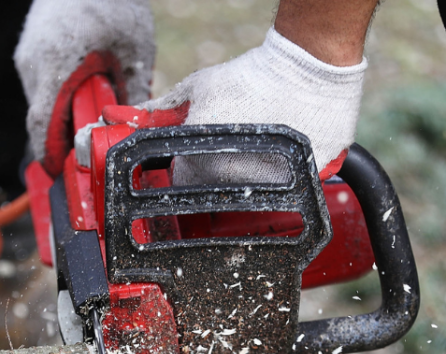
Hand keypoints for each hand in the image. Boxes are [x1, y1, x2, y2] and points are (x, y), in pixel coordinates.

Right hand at [14, 0, 154, 173]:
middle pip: (43, 118)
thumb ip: (133, 91)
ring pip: (43, 102)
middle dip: (66, 135)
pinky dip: (61, 95)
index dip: (51, 154)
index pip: (43, 126)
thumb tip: (136, 128)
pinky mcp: (31, 50)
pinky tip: (86, 86)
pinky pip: (44, 85)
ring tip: (95, 109)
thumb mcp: (134, 51)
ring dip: (65, 113)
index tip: (60, 172)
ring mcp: (28, 56)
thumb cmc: (112, 1)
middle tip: (91, 146)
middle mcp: (33, 64)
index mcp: (55, 67)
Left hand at [141, 28, 365, 183]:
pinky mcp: (300, 183)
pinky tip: (284, 149)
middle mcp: (231, 183)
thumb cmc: (251, 76)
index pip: (183, 184)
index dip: (186, 169)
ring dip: (252, 175)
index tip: (195, 159)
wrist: (305, 70)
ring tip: (258, 145)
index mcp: (201, 165)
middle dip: (219, 171)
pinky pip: (289, 187)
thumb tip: (140, 112)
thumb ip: (165, 107)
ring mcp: (268, 188)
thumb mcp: (199, 87)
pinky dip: (285, 173)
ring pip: (253, 193)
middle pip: (218, 190)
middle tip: (231, 146)